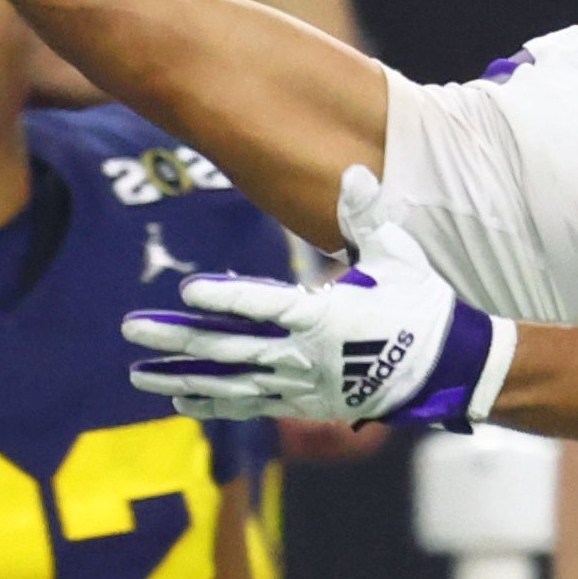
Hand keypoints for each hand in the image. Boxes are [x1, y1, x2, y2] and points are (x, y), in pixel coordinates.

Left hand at [127, 253, 513, 428]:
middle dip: (176, 337)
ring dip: (179, 376)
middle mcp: (304, 355)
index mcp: (324, 315)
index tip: (187, 290)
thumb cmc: (421, 305)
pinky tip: (177, 397)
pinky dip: (213, 403)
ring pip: (229, 383)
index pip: (264, 305)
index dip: (225, 298)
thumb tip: (354, 172)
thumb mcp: (397, 255)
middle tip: (130, 327)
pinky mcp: (305, 404)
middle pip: (228, 347)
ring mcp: (301, 384)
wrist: (448, 368)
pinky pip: (250, 406)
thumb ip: (365, 216)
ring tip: (136, 371)